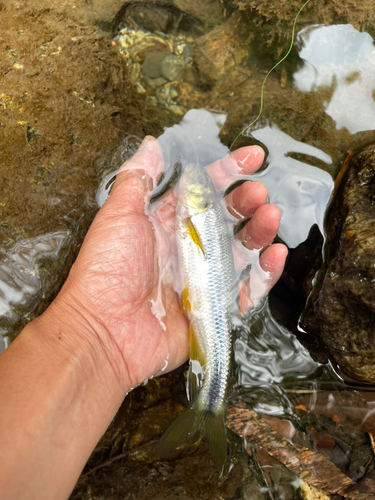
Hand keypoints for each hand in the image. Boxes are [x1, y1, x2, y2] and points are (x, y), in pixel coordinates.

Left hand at [56, 137, 286, 392]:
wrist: (105, 330)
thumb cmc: (107, 269)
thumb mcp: (118, 215)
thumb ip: (137, 179)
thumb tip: (152, 144)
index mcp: (165, 225)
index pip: (202, 192)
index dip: (227, 172)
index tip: (252, 156)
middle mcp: (185, 250)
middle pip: (225, 220)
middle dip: (245, 202)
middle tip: (259, 193)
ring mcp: (201, 280)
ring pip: (240, 251)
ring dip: (259, 232)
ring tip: (270, 217)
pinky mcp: (212, 309)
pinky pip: (247, 291)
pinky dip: (265, 274)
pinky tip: (275, 254)